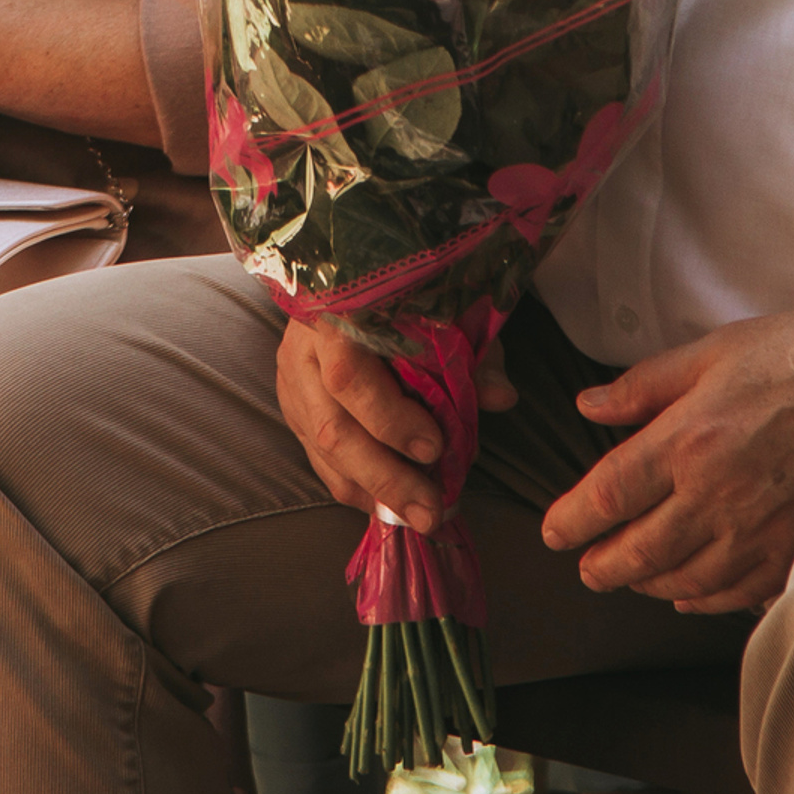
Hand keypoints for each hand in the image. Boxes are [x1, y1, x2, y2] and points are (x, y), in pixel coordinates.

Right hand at [276, 315, 517, 534]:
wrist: (349, 280)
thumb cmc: (401, 296)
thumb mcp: (443, 313)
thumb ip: (470, 354)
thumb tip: (500, 397)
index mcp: (336, 315)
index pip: (350, 376)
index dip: (390, 419)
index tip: (434, 447)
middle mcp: (304, 351)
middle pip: (333, 428)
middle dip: (386, 477)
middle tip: (430, 509)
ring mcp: (293, 382)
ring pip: (323, 451)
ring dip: (373, 491)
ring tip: (418, 513)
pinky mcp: (293, 406)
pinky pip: (318, 460)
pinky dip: (355, 486)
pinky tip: (388, 501)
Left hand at [540, 275, 793, 615]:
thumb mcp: (712, 349)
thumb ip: (645, 386)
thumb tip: (589, 406)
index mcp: (690, 441)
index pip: (611, 493)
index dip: (574, 518)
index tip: (553, 532)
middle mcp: (720, 497)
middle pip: (643, 550)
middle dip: (604, 564)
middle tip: (583, 568)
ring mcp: (763, 531)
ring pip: (688, 580)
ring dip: (649, 583)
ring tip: (627, 578)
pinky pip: (741, 591)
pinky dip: (706, 599)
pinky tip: (691, 595)